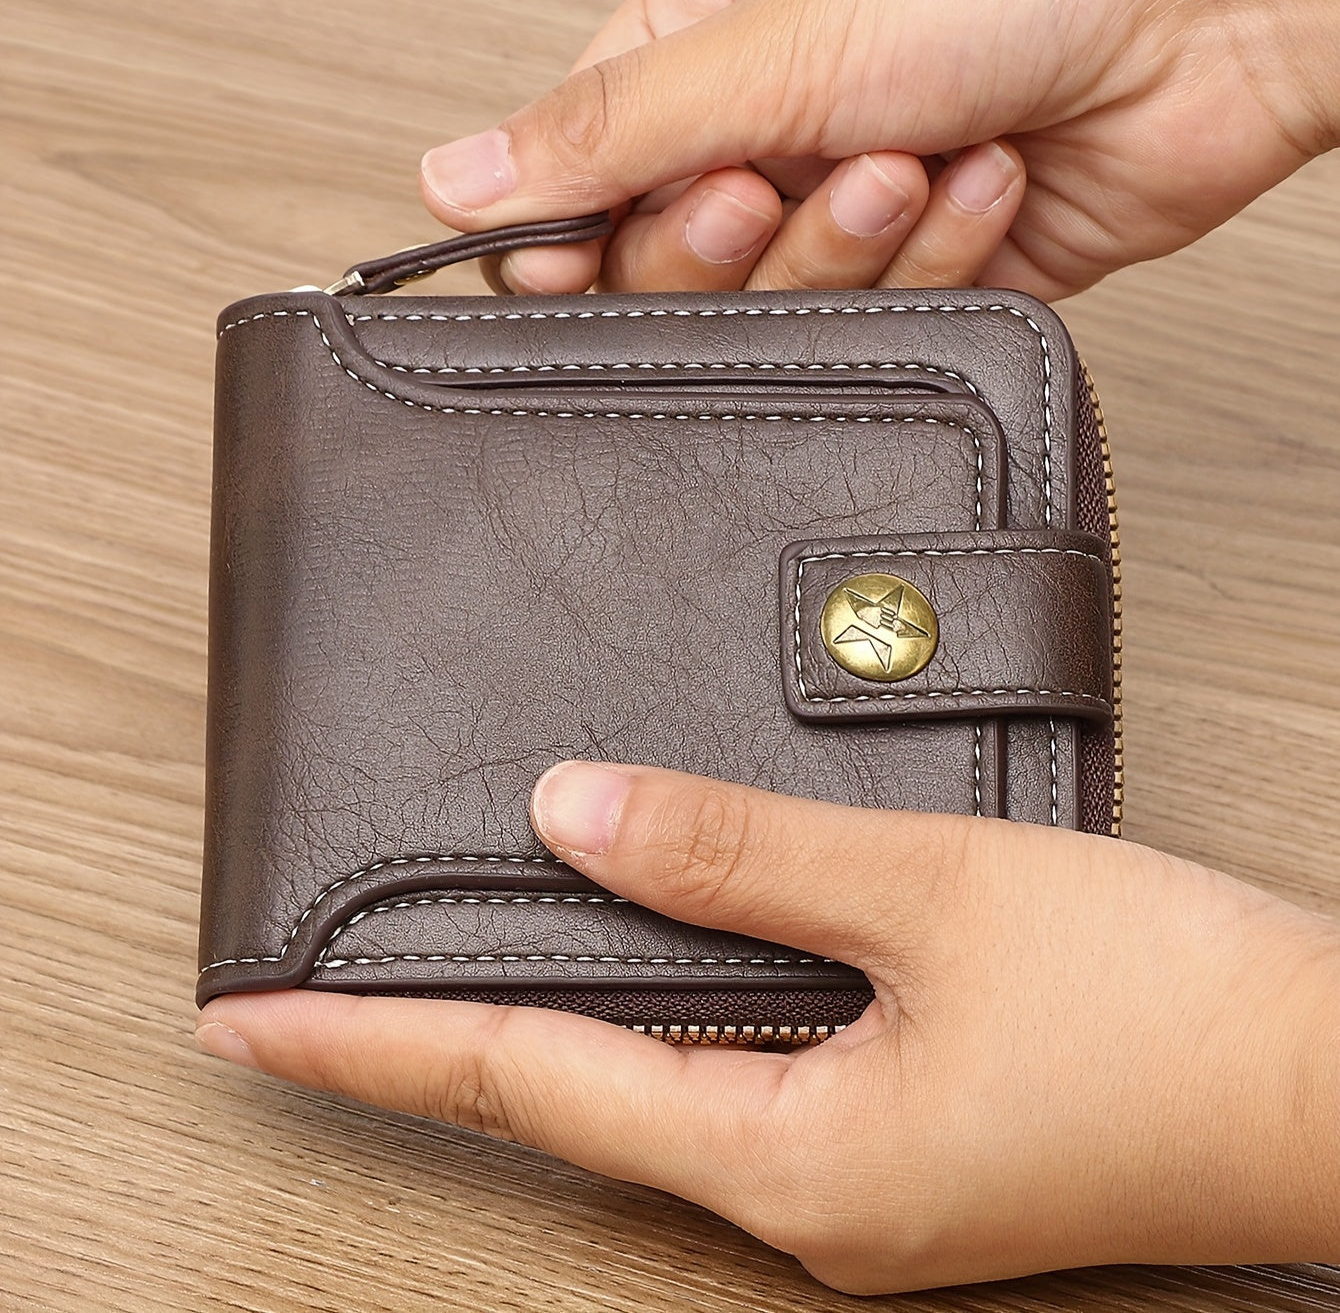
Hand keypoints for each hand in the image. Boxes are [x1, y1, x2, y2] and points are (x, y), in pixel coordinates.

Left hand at [197, 763, 1339, 1292]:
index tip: (247, 1022)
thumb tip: (574, 812)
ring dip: (535, 1032)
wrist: (1330, 1084)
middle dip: (428, 1052)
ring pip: (645, 1092)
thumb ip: (743, 856)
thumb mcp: (937, 899)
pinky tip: (626, 971)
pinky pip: (727, 1075)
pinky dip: (649, 1018)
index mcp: (793, 1162)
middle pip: (567, 1105)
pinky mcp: (896, 1138)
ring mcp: (850, 1179)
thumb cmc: (1170, 1012)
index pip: (526, 1085)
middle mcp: (802, 1194)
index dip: (373, 1044)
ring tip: (429, 981)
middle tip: (313, 1002)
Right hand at [419, 0, 1338, 300]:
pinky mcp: (928, 278)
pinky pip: (886, 321)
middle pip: (671, 271)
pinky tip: (986, 178)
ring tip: (916, 159)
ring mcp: (848, 216)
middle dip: (733, 243)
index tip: (573, 259)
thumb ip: (608, 132)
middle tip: (777, 184)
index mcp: (702, 55)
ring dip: (852, 244)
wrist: (1212, 9)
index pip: (577, 186)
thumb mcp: (774, 43)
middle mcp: (769, 140)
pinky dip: (939, 259)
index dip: (572, 240)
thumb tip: (454, 183)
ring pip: (781, 310)